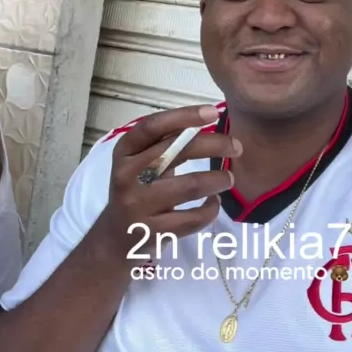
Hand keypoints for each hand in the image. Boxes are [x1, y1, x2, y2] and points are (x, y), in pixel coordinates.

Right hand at [97, 105, 240, 261]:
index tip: (213, 112)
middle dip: (214, 145)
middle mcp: (127, 175)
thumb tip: (209, 119)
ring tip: (228, 178)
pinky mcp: (151, 233)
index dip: (184, 116)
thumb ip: (166, 142)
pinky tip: (213, 203)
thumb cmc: (138, 189)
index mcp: (125, 151)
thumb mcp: (141, 162)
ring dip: (218, 179)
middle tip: (236, 146)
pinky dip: (211, 209)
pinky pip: (193, 218)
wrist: (115, 239)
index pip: (153, 126)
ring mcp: (137, 206)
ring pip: (190, 186)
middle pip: (177, 152)